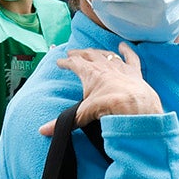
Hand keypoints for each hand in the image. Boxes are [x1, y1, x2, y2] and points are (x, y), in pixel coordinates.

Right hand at [39, 43, 161, 134]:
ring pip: (107, 54)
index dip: (65, 62)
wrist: (134, 106)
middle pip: (89, 55)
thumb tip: (43, 131)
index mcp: (89, 72)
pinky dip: (127, 51)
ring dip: (99, 52)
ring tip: (93, 51)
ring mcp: (119, 67)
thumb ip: (63, 122)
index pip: (73, 63)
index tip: (59, 62)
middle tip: (73, 53)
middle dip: (79, 54)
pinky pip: (130, 57)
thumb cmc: (108, 107)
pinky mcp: (134, 72)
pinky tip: (124, 46)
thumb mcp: (83, 114)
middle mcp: (103, 66)